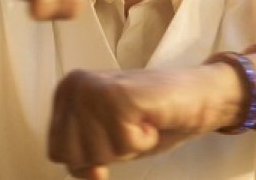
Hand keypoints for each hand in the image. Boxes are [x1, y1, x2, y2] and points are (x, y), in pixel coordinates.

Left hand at [47, 65, 242, 176]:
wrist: (197, 95)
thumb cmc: (153, 119)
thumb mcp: (107, 143)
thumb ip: (84, 158)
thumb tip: (90, 174)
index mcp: (66, 92)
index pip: (58, 152)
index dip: (92, 155)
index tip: (116, 130)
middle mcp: (74, 85)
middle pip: (73, 155)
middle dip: (109, 150)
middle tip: (130, 124)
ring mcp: (94, 88)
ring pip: (97, 154)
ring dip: (127, 145)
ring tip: (140, 120)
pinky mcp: (117, 95)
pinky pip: (123, 146)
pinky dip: (143, 140)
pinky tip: (150, 118)